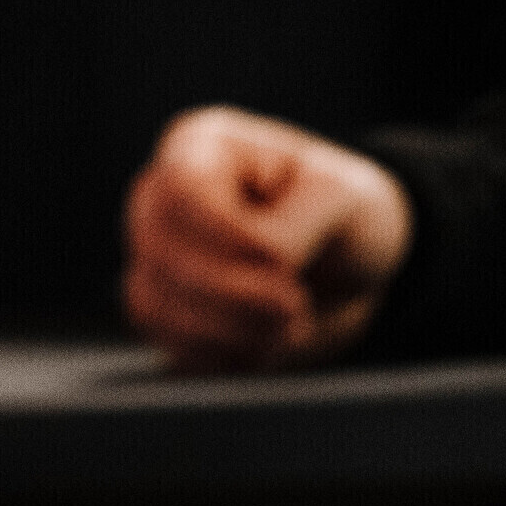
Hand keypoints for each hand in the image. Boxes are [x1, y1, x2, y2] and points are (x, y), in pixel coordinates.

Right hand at [122, 106, 413, 372]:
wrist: (351, 262)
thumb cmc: (343, 210)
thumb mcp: (337, 198)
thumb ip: (288, 231)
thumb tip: (258, 269)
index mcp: (201, 148)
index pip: (179, 192)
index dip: (227, 239)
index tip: (285, 267)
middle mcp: (165, 198)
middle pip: (160, 252)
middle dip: (233, 296)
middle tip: (295, 309)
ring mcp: (159, 255)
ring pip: (153, 303)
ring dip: (226, 333)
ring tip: (285, 331)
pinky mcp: (169, 308)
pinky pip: (167, 342)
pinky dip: (218, 357)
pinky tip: (263, 348)